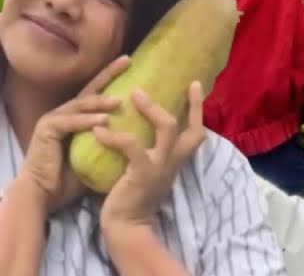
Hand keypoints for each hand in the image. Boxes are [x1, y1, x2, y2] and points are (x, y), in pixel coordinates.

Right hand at [14, 55, 128, 214]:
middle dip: (109, 75)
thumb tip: (148, 133)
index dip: (114, 76)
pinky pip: (69, 123)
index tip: (133, 62)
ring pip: (80, 105)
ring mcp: (53, 119)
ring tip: (119, 100)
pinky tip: (103, 120)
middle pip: (90, 90)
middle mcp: (65, 113)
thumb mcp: (102, 154)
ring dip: (100, 101)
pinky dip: (86, 121)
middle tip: (127, 61)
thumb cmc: (74, 177)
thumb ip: (117, 140)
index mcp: (78, 116)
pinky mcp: (46, 130)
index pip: (99, 92)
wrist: (46, 195)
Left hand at [96, 82, 205, 230]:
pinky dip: (113, 136)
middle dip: (181, 103)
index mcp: (177, 159)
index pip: (197, 130)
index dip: (198, 107)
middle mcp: (174, 161)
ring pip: (167, 128)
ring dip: (151, 109)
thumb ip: (154, 151)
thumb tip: (143, 126)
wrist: (127, 226)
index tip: (195, 84)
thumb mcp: (152, 170)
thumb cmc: (135, 196)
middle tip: (160, 86)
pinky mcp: (142, 173)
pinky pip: (131, 146)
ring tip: (134, 95)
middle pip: (190, 127)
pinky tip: (98, 131)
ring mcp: (160, 166)